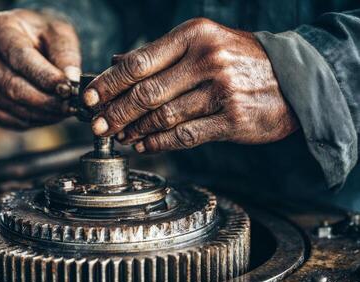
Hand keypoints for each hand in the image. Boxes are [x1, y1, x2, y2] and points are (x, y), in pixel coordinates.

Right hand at [0, 9, 80, 129]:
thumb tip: (71, 80)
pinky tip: (49, 114)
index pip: (19, 57)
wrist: (28, 44)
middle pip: (13, 86)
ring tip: (63, 109)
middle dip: (46, 100)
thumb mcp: (60, 35)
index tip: (67, 88)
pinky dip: (33, 121)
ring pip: (12, 107)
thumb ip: (66, 56)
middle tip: (70, 105)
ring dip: (43, 113)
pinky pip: (8, 120)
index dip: (44, 76)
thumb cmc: (43, 37)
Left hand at [83, 18, 297, 152]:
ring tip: (120, 136)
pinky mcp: (232, 120)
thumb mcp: (203, 43)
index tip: (88, 98)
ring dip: (134, 130)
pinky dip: (157, 142)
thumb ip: (160, 55)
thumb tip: (116, 63)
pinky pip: (183, 136)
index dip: (108, 83)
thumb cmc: (240, 60)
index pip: (138, 62)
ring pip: (162, 117)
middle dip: (115, 112)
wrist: (293, 78)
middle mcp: (207, 60)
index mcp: (194, 36)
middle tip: (97, 125)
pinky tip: (143, 144)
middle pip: (146, 92)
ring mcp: (221, 91)